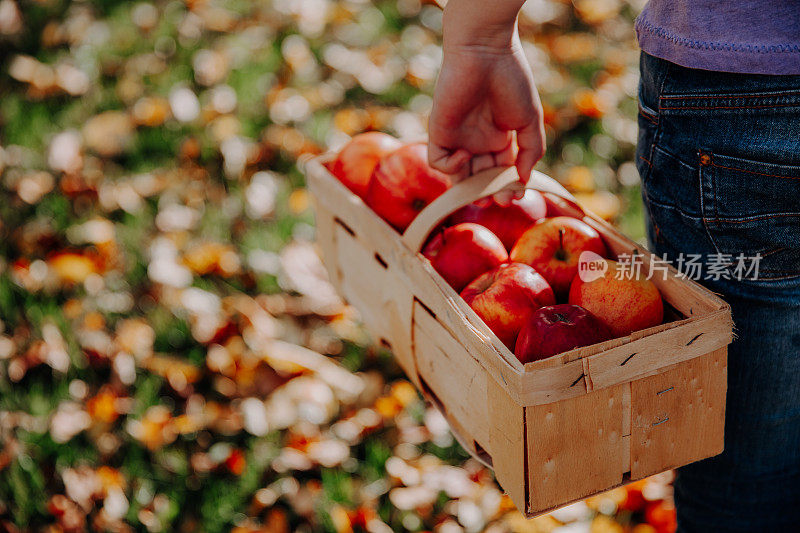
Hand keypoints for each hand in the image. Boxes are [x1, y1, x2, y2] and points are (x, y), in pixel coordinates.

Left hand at [428, 27, 545, 182]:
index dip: (508, 187)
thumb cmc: (511, 80)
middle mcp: (477, 142)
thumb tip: (524, 181)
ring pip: (458, 177)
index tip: (517, 195)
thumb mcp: (530, 120)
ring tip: (484, 191)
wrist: (485, 52)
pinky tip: (466, 154)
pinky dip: (452, 167)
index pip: (501, 173)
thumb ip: (531, 151)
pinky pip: (439, 162)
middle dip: (489, 194)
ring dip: (469, 189)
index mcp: (499, 139)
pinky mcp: (439, 133)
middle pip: (479, 180)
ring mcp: (457, 139)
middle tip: (501, 199)